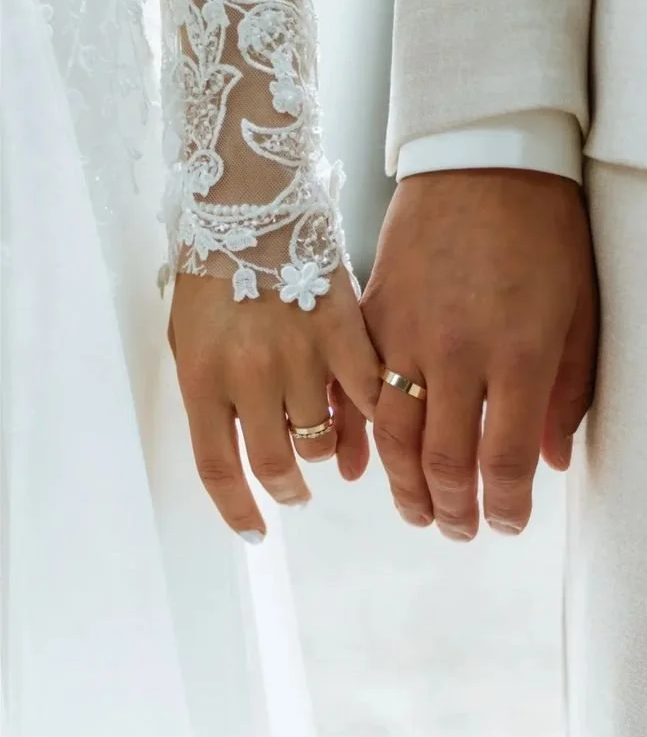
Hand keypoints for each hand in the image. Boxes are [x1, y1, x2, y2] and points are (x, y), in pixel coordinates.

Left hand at [168, 265, 380, 539]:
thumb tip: (249, 448)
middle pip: (274, 462)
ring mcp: (300, 355)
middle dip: (287, 488)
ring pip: (320, 438)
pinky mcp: (344, 333)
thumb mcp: (189, 338)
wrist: (251, 205)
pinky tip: (368, 428)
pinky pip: (365, 397)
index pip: (219, 467)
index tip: (255, 531)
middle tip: (295, 491)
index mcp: (202, 377)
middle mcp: (250, 375)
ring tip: (323, 445)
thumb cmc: (212, 274)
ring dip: (322, 451)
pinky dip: (367, 422)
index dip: (237, 510)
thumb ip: (211, 396)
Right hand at [361, 169, 597, 540]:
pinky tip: (360, 463)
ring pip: (394, 435)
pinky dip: (356, 434)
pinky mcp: (374, 315)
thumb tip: (551, 461)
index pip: (506, 459)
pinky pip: (357, 389)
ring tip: (416, 512)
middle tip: (458, 530)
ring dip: (403, 486)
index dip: (506, 506)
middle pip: (443, 459)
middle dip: (452, 510)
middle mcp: (457, 353)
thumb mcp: (579, 311)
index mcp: (518, 353)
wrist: (483, 159)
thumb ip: (567, 392)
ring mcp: (407, 334)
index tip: (505, 525)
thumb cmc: (544, 233)